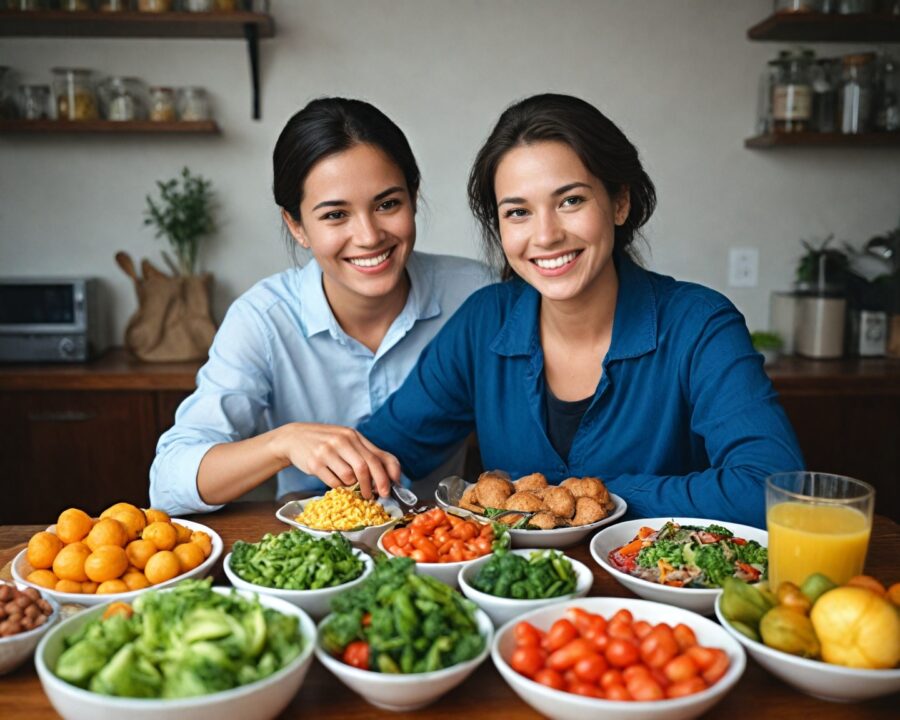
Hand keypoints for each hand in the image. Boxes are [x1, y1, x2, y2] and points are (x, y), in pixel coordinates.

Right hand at [271, 423, 401, 497]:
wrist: (294, 438)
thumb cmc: (326, 443)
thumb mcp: (346, 441)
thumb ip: (365, 454)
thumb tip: (388, 474)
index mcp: (354, 436)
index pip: (378, 456)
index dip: (388, 474)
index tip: (391, 487)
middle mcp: (342, 440)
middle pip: (366, 467)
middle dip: (374, 485)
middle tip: (375, 496)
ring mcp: (328, 451)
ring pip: (349, 476)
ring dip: (353, 486)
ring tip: (350, 485)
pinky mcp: (315, 462)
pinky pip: (333, 482)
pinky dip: (338, 486)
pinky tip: (336, 482)